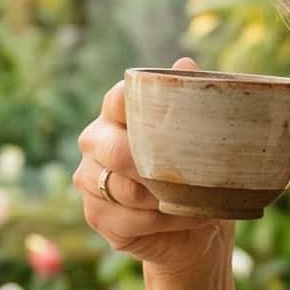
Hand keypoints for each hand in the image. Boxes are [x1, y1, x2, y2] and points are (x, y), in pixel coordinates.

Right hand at [75, 56, 231, 275]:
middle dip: (152, 165)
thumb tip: (184, 63)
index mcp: (115, 114)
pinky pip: (130, 221)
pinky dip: (166, 223)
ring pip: (125, 190)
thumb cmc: (195, 172)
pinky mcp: (96, 216)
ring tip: (198, 200)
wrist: (194, 225)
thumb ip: (189, 99)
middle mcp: (95, 142)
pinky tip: (187, 219)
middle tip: (188, 173)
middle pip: (114, 149)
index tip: (174, 119)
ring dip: (166, 198)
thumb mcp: (200, 136)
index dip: (140, 105)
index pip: (118, 100)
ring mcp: (90, 180)